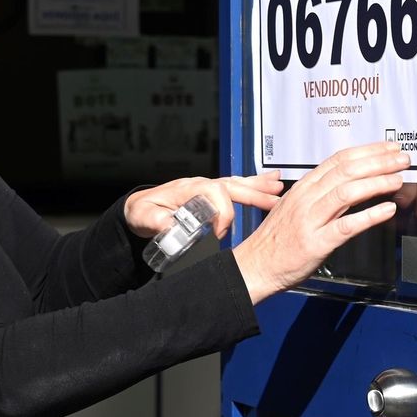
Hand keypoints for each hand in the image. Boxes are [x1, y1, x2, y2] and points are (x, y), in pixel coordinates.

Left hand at [123, 171, 285, 240]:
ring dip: (259, 186)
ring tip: (278, 188)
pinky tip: (269, 184)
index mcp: (189, 189)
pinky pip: (236, 185)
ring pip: (238, 182)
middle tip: (274, 203)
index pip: (216, 195)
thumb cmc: (142, 211)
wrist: (138, 206)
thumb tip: (172, 226)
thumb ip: (158, 221)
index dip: (224, 214)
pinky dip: (254, 184)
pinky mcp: (210, 192)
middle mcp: (201, 184)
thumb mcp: (144, 216)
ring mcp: (207, 186)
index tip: (220, 234)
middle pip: (233, 185)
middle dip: (255, 194)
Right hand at [232, 141, 409, 303]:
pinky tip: (388, 210)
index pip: (338, 160)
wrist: (256, 266)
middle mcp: (306, 198)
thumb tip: (351, 185)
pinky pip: (346, 225)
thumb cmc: (278, 240)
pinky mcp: (316, 242)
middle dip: (378, 161)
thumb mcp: (296, 208)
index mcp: (303, 188)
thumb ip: (320, 196)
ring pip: (347, 192)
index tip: (388, 147)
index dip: (367, 151)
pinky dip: (370, 216)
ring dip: (377, 183)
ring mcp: (311, 219)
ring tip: (398, 179)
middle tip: (402, 158)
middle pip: (346, 171)